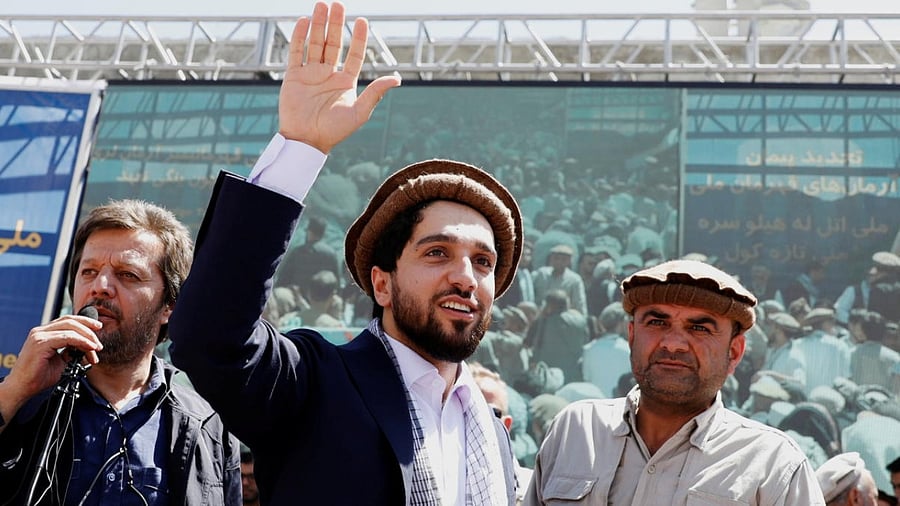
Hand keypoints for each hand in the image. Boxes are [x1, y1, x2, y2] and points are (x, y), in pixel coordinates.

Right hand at [0, 314, 101, 415]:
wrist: (23, 388)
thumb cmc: (39, 377)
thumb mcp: (61, 361)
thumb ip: (72, 352)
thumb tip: (88, 347)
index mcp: (44, 333)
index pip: (67, 321)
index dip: (85, 323)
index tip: (98, 329)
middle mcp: (40, 331)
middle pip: (71, 321)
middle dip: (89, 329)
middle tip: (99, 343)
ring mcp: (39, 336)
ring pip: (71, 327)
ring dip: (87, 337)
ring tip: (96, 349)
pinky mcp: (41, 343)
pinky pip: (67, 337)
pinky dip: (81, 342)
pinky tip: (89, 348)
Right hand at [278, 1, 400, 152]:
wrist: (307, 141)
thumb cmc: (334, 131)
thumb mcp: (359, 112)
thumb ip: (375, 93)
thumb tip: (396, 78)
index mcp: (345, 82)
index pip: (353, 54)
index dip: (358, 38)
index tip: (362, 20)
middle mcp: (328, 74)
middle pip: (333, 43)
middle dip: (335, 24)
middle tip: (337, 4)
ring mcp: (310, 74)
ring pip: (315, 43)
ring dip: (318, 24)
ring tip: (321, 5)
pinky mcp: (293, 76)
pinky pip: (296, 52)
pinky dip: (299, 37)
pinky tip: (303, 21)